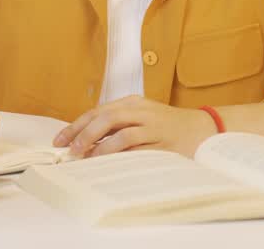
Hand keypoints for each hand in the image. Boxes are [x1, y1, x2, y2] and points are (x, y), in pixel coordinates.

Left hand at [52, 95, 216, 158]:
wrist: (203, 129)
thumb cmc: (168, 128)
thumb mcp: (142, 120)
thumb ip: (118, 127)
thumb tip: (85, 145)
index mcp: (132, 102)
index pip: (97, 111)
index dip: (76, 125)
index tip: (60, 140)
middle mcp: (141, 110)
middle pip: (105, 116)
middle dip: (83, 132)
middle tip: (69, 149)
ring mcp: (153, 124)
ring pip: (120, 130)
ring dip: (100, 144)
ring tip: (86, 156)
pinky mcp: (163, 139)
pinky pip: (137, 145)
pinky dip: (120, 153)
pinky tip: (109, 161)